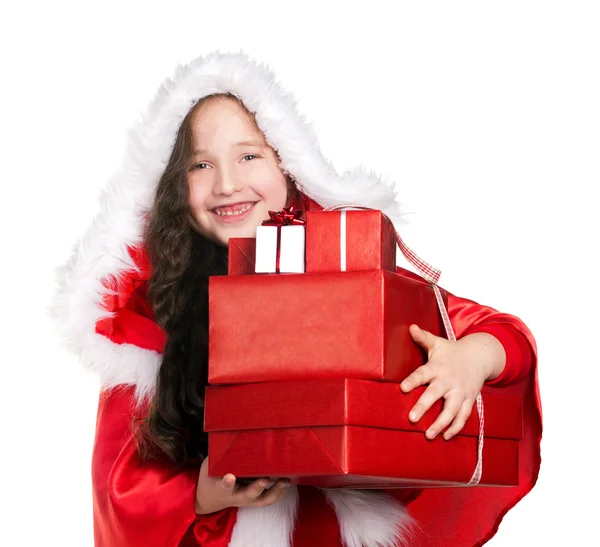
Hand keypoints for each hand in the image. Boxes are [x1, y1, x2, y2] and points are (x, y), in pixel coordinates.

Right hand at [195, 457, 290, 514]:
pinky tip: (287, 483)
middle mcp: (235, 496)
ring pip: (262, 500)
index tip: (229, 477)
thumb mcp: (210, 465)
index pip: (224, 486)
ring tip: (285, 481)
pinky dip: (278, 493)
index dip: (227, 482)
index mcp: (221, 487)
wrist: (210, 498)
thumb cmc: (212, 476)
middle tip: (266, 479)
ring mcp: (246, 500)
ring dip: (275, 492)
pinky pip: (268, 499)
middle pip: (248, 495)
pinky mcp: (254, 500)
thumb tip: (231, 432)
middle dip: (258, 488)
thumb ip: (220, 453)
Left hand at [400, 324, 504, 439]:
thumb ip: (423, 338)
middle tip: (412, 418)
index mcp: (437, 367)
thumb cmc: (451, 352)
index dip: (413, 380)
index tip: (402, 388)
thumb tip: (410, 327)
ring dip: (440, 424)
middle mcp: (449, 380)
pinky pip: (464, 416)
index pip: (423, 374)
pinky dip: (456, 428)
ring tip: (428, 435)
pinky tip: (446, 437)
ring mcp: (460, 392)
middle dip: (424, 406)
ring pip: (451, 410)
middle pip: (436, 395)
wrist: (479, 356)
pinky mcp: (469, 400)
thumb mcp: (437, 343)